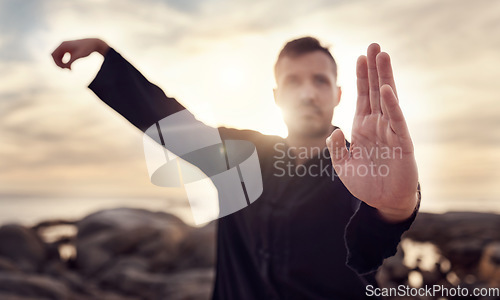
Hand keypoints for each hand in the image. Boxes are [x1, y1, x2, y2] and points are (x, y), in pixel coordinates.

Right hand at [51, 38, 108, 69]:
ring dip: (62, 64)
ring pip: (58, 57)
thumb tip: (65, 67)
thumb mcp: (78, 56)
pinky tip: (70, 67)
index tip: (64, 68)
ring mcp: (65, 47)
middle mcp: (63, 45)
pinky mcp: (69, 49)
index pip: (53, 55)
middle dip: (59, 64)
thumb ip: (71, 61)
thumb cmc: (87, 49)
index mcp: (63, 45)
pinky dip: (65, 62)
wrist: (94, 44)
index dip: (57, 62)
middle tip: (67, 69)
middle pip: (55, 56)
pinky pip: (63, 57)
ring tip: (69, 69)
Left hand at [326, 43, 418, 222]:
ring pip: (388, 99)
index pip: (363, 97)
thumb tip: (334, 129)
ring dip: (385, 77)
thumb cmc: (366, 183)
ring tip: (383, 55)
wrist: (384, 203)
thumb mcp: (343, 165)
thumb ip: (335, 148)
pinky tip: (387, 90)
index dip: (361, 77)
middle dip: (374, 68)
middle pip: (376, 91)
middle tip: (374, 45)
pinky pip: (396, 121)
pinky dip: (392, 105)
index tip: (360, 56)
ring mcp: (390, 132)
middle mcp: (377, 125)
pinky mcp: (402, 144)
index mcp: (363, 128)